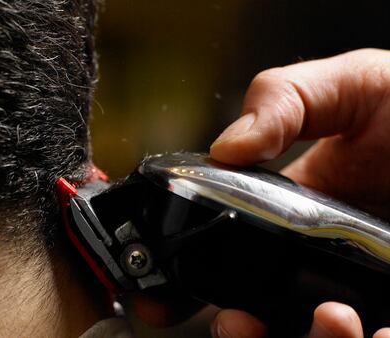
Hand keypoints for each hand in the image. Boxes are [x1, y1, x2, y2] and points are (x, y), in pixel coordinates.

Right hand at [210, 48, 389, 336]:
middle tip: (241, 322)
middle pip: (260, 314)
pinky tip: (377, 328)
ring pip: (312, 335)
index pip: (226, 257)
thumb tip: (224, 148)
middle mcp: (321, 256)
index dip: (189, 285)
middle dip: (238, 330)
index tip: (164, 304)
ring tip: (335, 316)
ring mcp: (364, 285)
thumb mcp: (345, 86)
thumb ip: (281, 101)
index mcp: (292, 211)